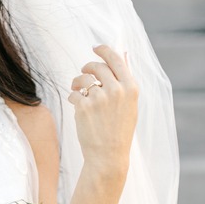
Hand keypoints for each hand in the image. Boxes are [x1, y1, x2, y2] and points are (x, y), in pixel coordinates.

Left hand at [67, 44, 137, 179]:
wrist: (108, 156)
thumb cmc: (119, 130)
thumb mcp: (129, 105)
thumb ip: (125, 80)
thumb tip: (124, 54)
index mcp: (131, 88)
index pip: (115, 59)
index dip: (104, 50)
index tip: (95, 48)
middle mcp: (116, 90)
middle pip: (97, 66)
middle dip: (87, 67)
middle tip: (83, 72)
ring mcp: (100, 98)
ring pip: (83, 79)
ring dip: (77, 82)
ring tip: (78, 90)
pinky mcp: (84, 107)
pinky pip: (74, 94)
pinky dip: (73, 99)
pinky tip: (78, 108)